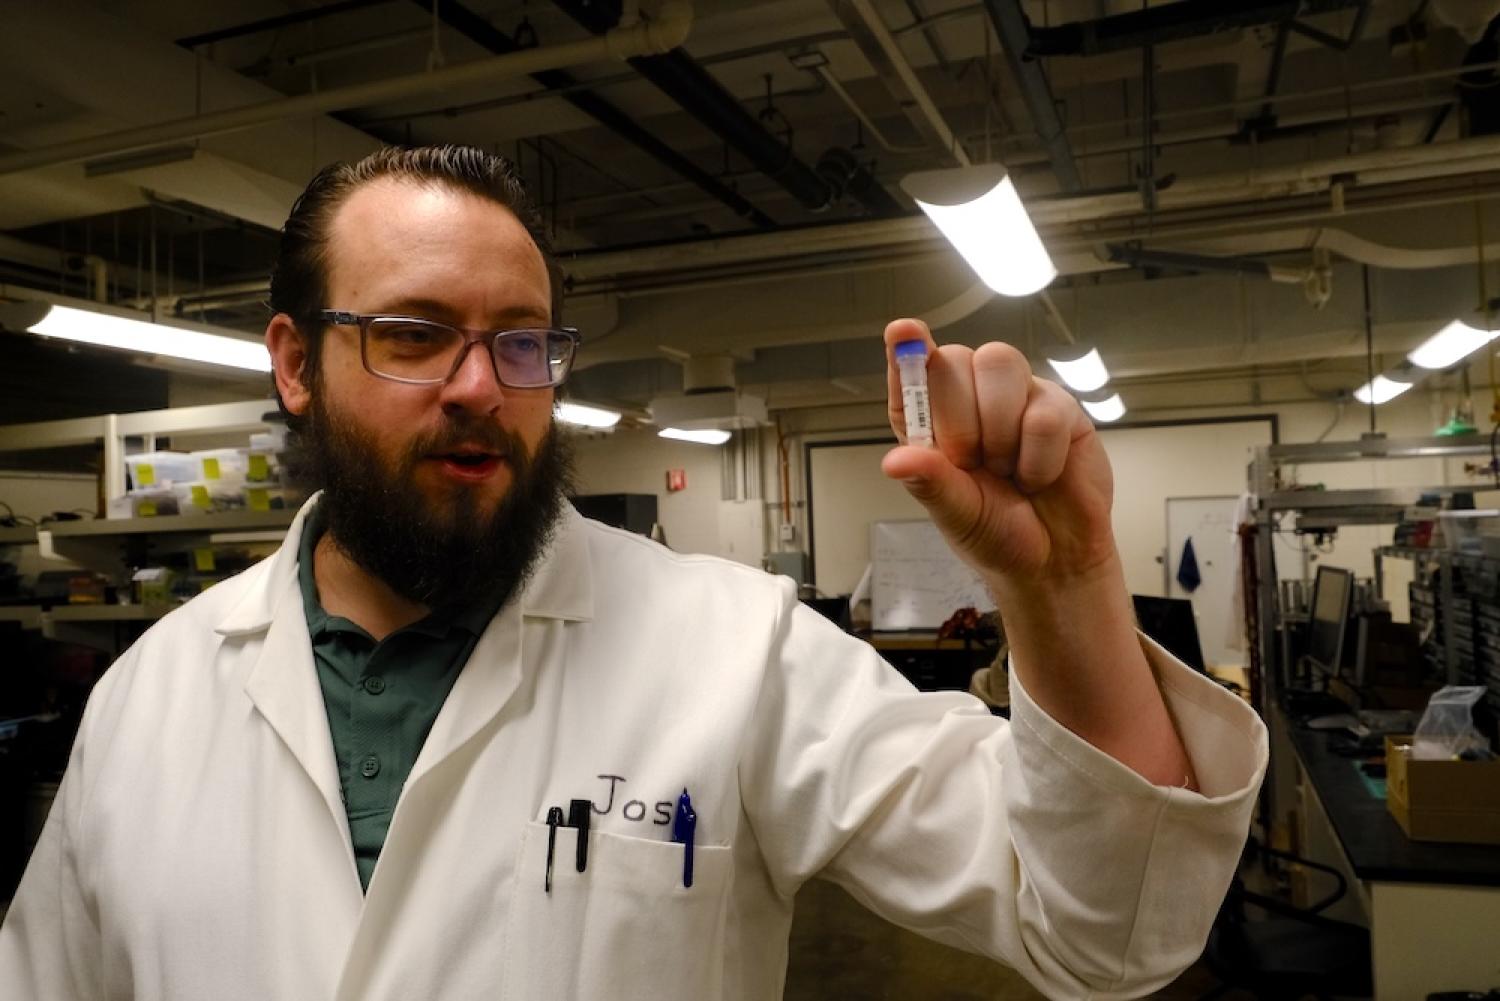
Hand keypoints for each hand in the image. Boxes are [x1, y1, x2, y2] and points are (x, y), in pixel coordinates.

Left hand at [880, 318, 1116, 588]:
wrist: (1055, 560)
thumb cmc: (996, 534)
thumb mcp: (956, 515)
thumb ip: (930, 483)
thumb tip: (895, 461)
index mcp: (931, 423)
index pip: (910, 374)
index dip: (905, 350)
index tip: (903, 331)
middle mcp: (969, 400)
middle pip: (953, 359)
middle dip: (960, 419)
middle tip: (973, 463)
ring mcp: (1016, 397)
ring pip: (999, 363)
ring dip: (1000, 429)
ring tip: (1008, 470)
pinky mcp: (1059, 406)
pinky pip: (1044, 410)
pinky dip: (1039, 457)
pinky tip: (1040, 476)